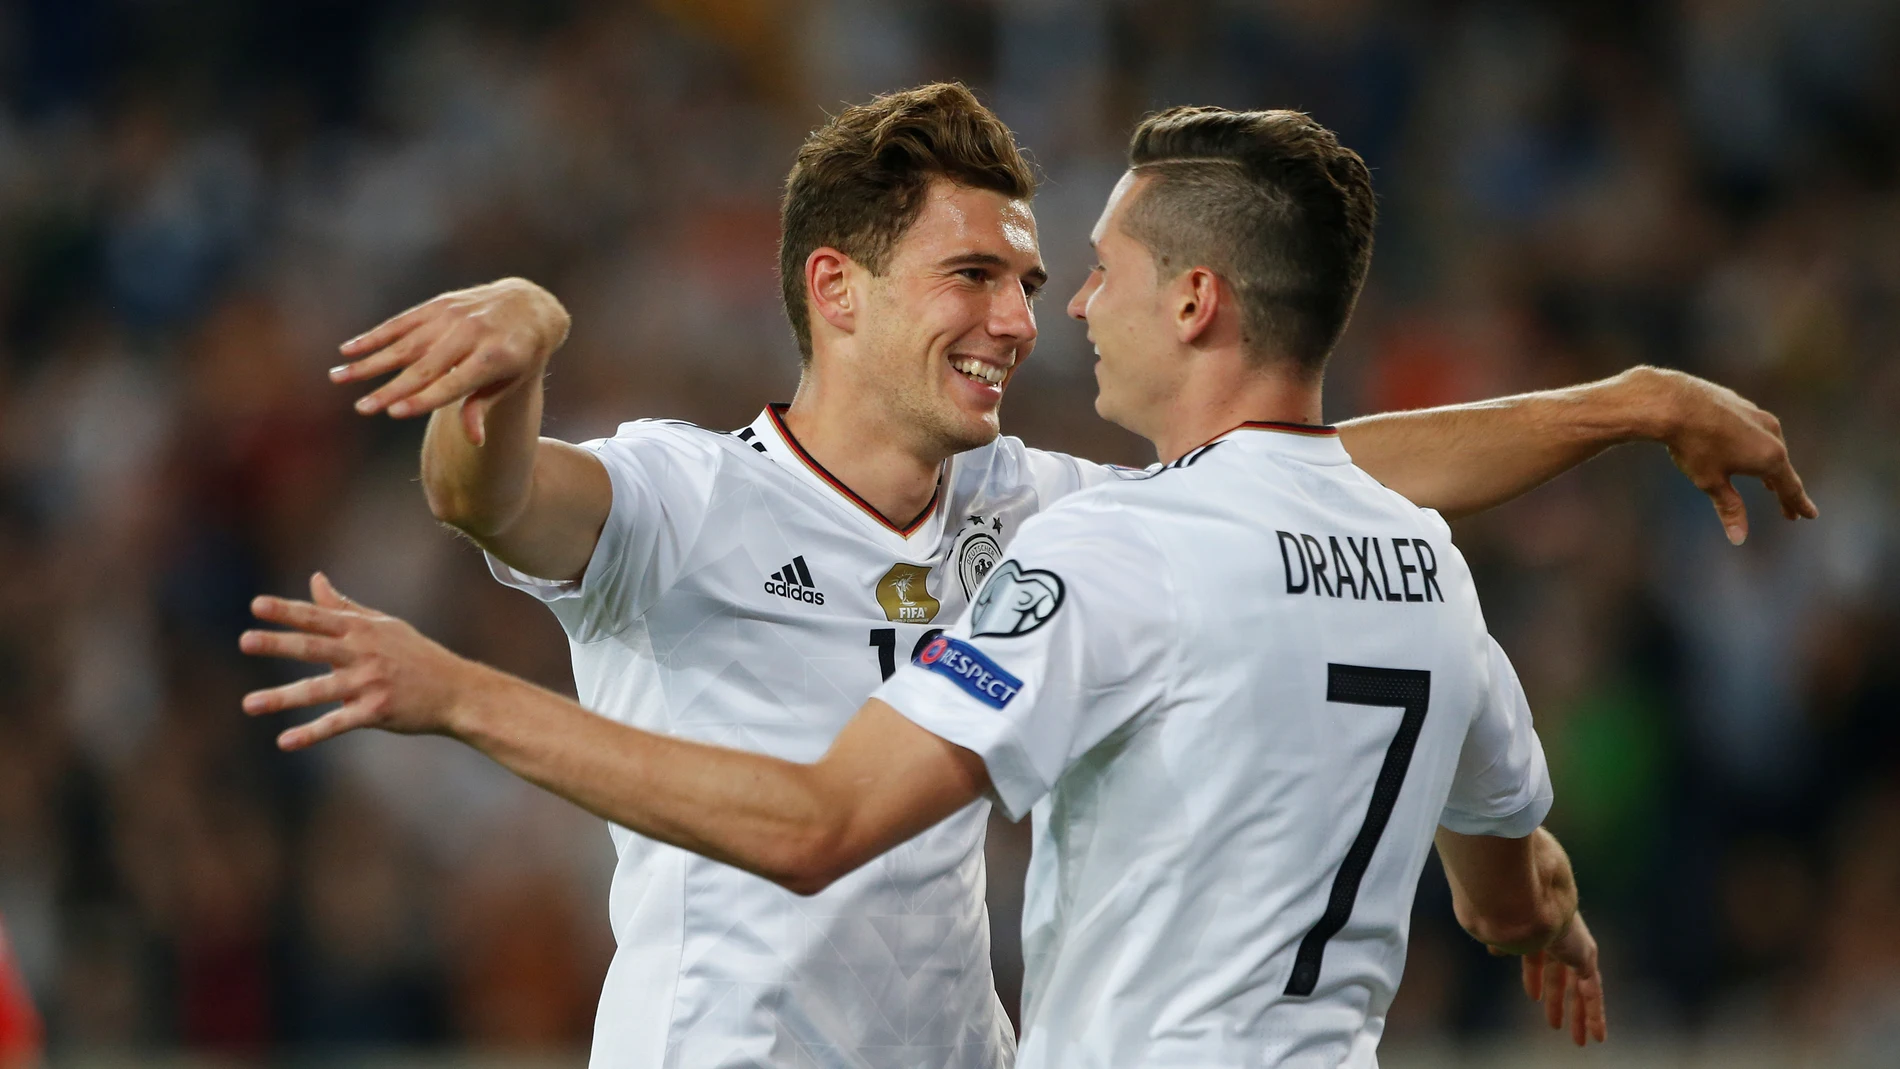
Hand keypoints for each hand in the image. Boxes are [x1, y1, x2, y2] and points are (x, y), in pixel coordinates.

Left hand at [239, 573, 480, 750]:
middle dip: (279, 644)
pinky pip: (337, 724)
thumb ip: (343, 606)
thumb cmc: (415, 655)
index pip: (318, 618)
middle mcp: (363, 654)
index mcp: (362, 630)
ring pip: (319, 690)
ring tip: (249, 704)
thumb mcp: (382, 625)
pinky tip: (285, 741)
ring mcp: (369, 684)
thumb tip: (315, 578)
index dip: (287, 612)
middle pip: (314, 647)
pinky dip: (311, 733)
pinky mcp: (375, 712)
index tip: (257, 606)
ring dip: (282, 697)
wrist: (455, 690)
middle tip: (245, 641)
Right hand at [331, 278, 570, 444]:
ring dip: (369, 361)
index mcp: (493, 358)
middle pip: (423, 367)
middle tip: (362, 408)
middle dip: (390, 389)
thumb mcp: (512, 382)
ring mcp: (452, 317)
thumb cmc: (520, 355)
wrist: (528, 306)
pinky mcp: (438, 305)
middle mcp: (471, 335)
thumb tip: (474, 440)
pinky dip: (374, 336)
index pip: (453, 384)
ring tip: (338, 377)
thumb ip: (483, 406)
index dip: (424, 399)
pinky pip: (402, 322)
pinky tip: (349, 350)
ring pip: (405, 344)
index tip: (394, 414)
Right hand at [1505, 911, 1606, 1045]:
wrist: (1525, 904)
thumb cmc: (1506, 913)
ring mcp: (1575, 949)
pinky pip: (1592, 991)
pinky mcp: (1585, 958)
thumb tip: (1494, 950)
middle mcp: (1558, 940)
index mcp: (1536, 932)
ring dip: (1579, 1015)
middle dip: (1557, 1002)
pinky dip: (1594, 1014)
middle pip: (1561, 978)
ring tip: (1578, 1040)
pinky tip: (1596, 1033)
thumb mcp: (1501, 933)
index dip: (1534, 979)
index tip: (1533, 997)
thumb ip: (1502, 943)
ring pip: (1580, 989)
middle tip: (1553, 1024)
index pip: (1537, 961)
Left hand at [1638, 367, 1817, 544]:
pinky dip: (1754, 445)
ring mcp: (1757, 415)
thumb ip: (1729, 508)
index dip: (1799, 504)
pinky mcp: (1740, 403)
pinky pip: (1753, 430)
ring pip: (1769, 445)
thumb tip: (1739, 538)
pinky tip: (1744, 448)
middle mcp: (1771, 434)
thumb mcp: (1711, 482)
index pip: (1790, 487)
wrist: (1671, 402)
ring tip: (1769, 484)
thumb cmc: (1693, 446)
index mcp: (1770, 457)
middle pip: (1781, 468)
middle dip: (1783, 491)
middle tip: (1788, 510)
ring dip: (1770, 466)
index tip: (1810, 516)